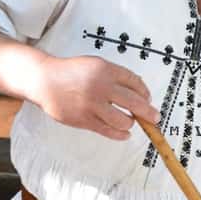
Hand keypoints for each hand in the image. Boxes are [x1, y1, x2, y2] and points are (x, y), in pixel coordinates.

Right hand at [34, 55, 159, 140]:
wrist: (45, 81)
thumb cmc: (71, 72)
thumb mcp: (95, 65)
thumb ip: (115, 76)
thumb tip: (139, 92)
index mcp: (105, 70)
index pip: (135, 82)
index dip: (145, 92)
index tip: (148, 98)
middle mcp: (101, 87)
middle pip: (135, 102)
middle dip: (149, 112)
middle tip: (155, 117)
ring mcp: (92, 105)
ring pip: (124, 120)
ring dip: (130, 123)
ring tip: (129, 121)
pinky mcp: (85, 119)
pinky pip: (108, 131)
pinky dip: (120, 134)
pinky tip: (124, 133)